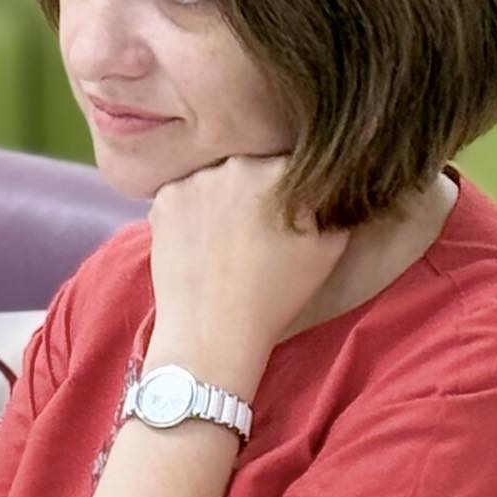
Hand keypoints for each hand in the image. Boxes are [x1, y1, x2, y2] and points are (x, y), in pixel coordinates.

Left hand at [146, 156, 349, 376]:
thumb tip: (332, 180)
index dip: (288, 189)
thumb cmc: (277, 294)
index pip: (288, 163)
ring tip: (223, 241)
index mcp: (281, 171)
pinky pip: (181, 195)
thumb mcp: (329, 245)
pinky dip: (189, 213)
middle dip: (252, 191)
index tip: (283, 215)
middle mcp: (236, 164)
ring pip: (212, 179)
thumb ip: (333, 201)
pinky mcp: (164, 199)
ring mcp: (195, 180)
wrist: (213, 333)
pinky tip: (198, 243)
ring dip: (218, 199)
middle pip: (248, 166)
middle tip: (251, 230)